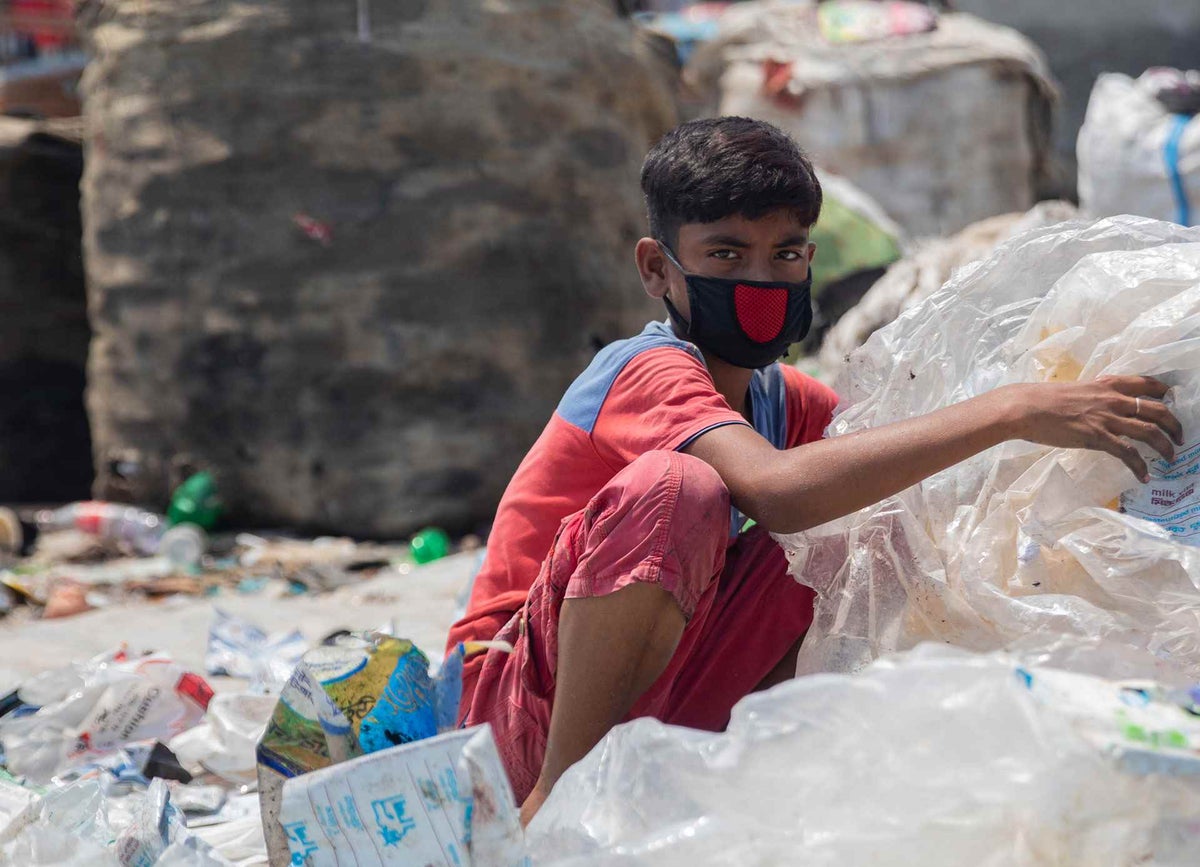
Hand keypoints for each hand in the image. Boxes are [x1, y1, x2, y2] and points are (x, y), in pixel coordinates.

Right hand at [1005, 376, 1183, 482]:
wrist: (1025, 408)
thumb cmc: (1041, 399)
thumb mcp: (1074, 390)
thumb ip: (1091, 397)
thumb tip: (1093, 408)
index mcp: (1107, 384)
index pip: (1147, 383)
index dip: (1164, 393)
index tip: (1171, 401)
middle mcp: (1113, 399)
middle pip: (1157, 409)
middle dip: (1174, 424)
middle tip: (1179, 436)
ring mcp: (1107, 418)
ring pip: (1150, 431)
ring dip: (1165, 446)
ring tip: (1171, 457)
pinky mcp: (1098, 437)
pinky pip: (1128, 453)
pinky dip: (1140, 466)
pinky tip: (1144, 476)